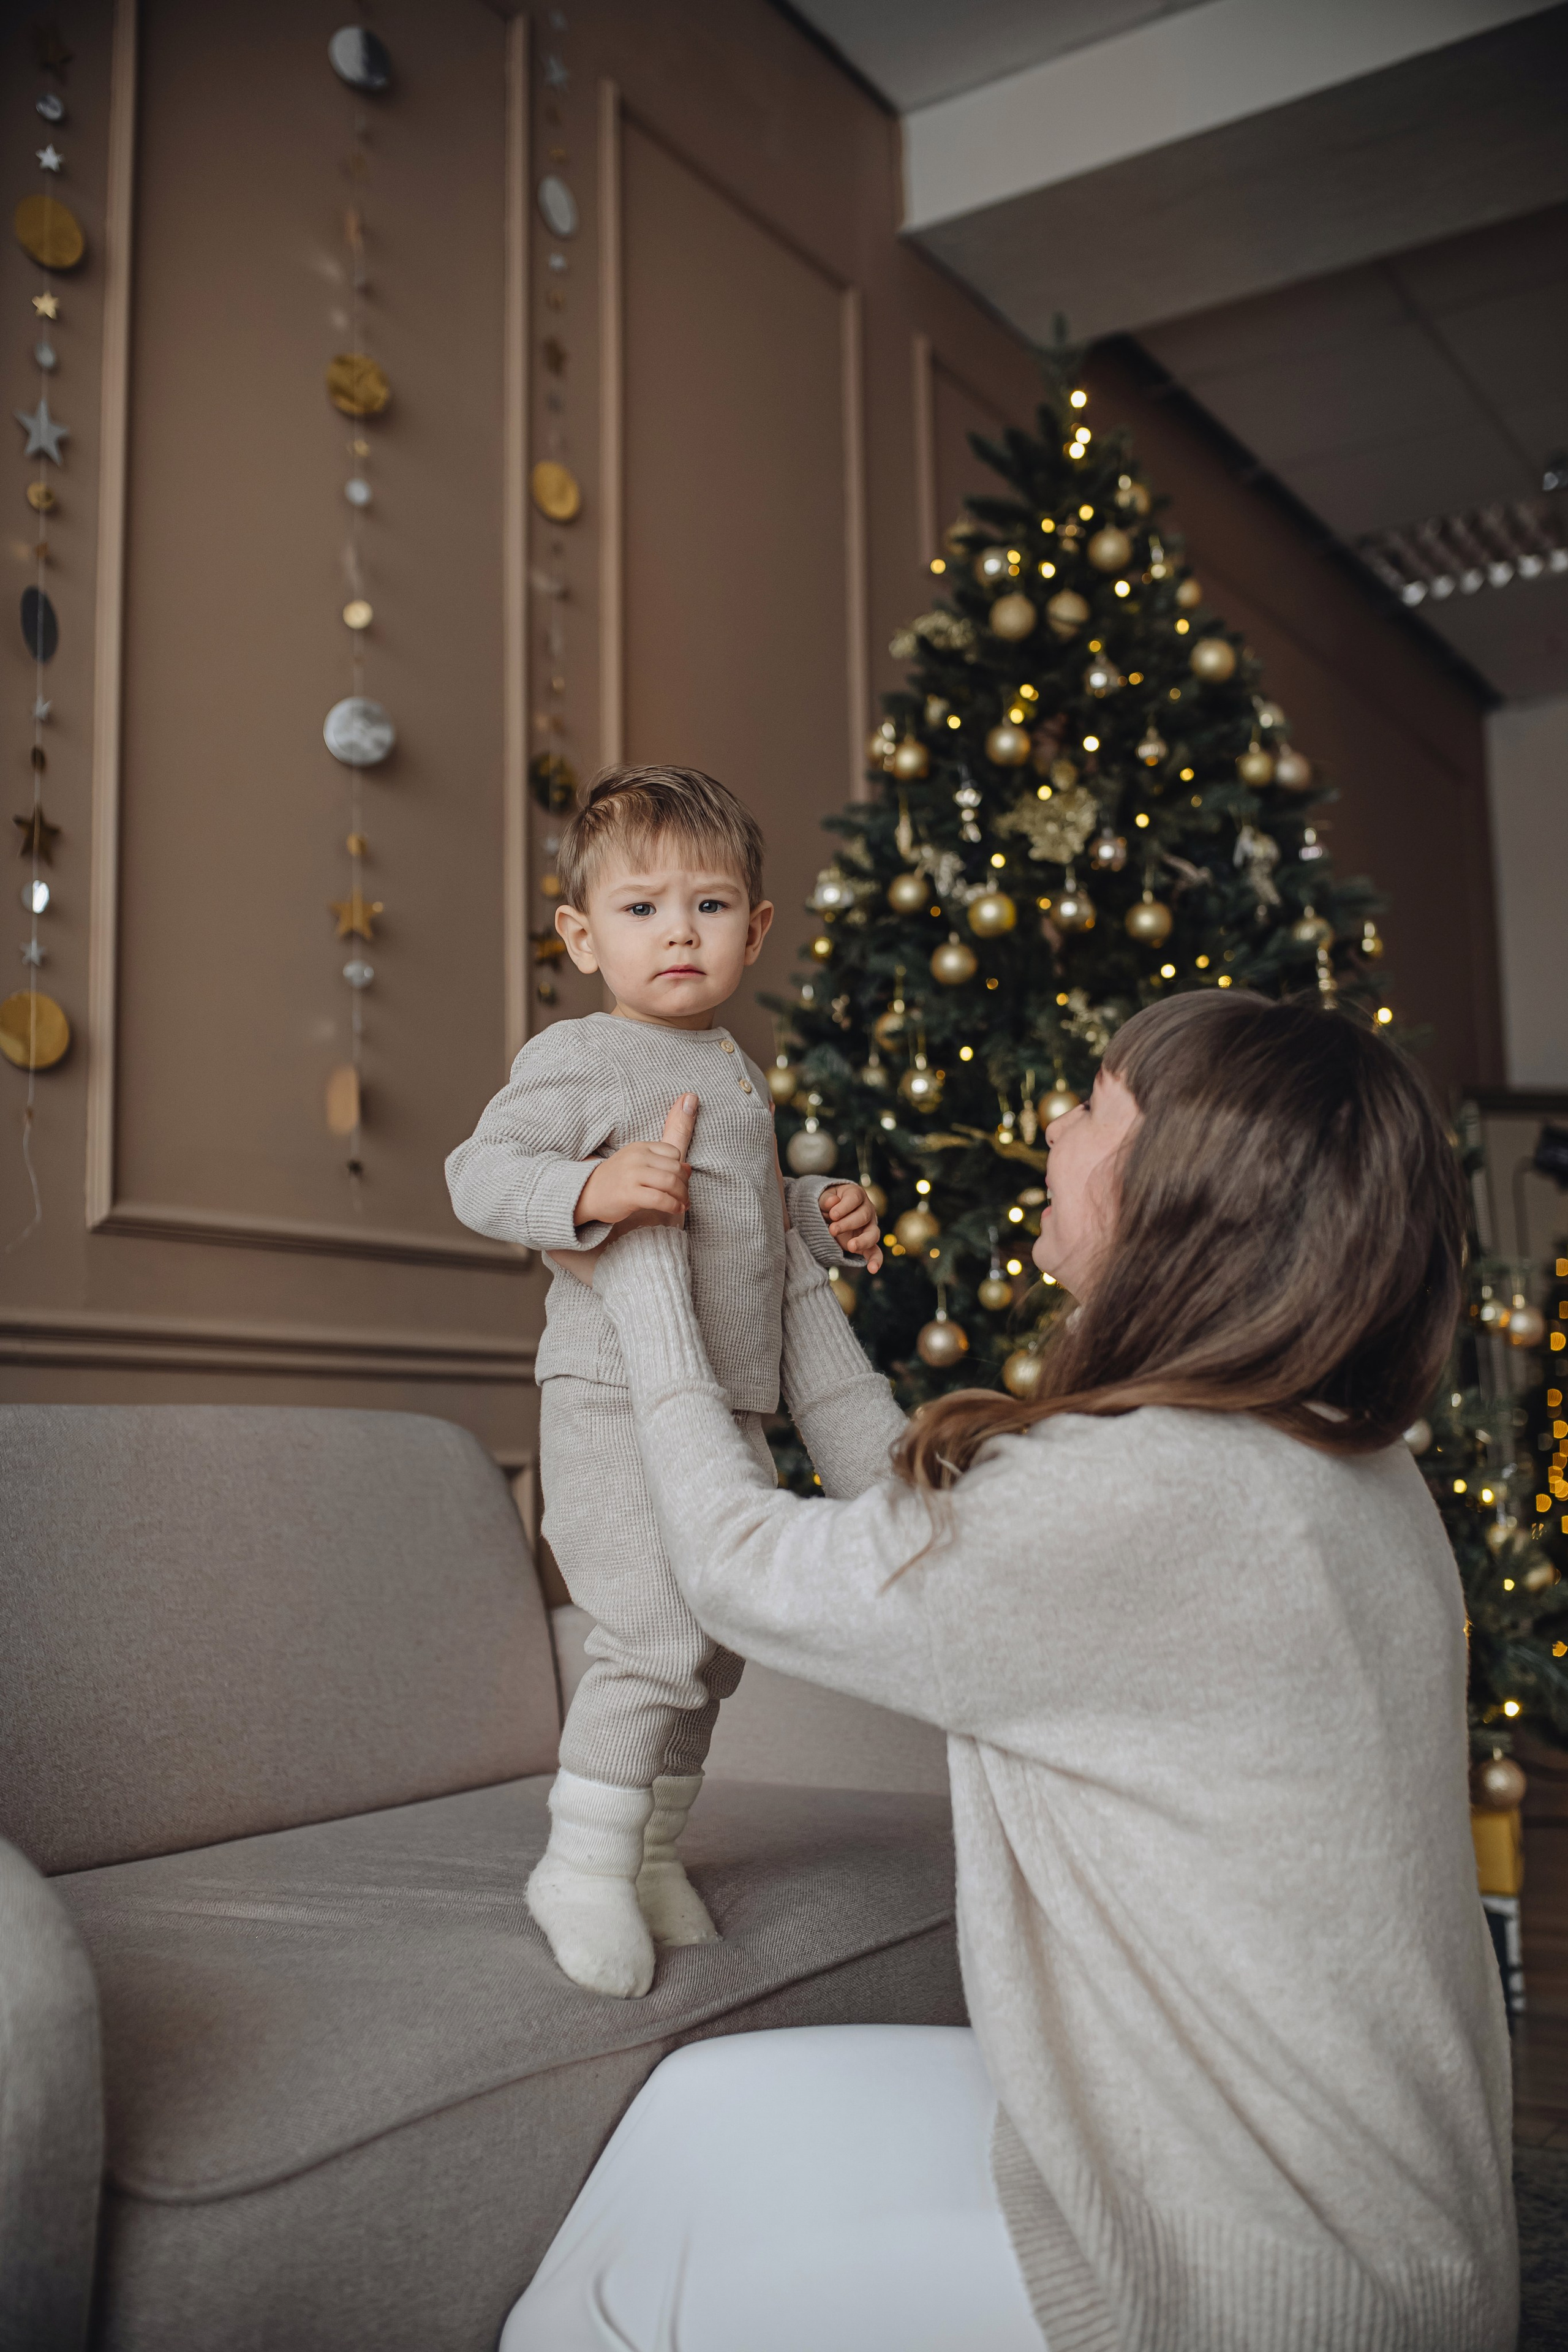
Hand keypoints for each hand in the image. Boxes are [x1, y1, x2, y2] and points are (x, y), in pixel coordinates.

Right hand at [550, 1095, 697, 1287]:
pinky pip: (660, 1198)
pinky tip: (675, 1210)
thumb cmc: (616, 1180)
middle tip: (685, 1198)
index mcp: (640, 1147)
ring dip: (681, 1196)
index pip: (673, 1153)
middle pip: (675, 1168)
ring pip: (670, 1182)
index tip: (680, 1183)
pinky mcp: (629, 1193)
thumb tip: (689, 1167)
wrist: (585, 1195)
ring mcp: (632, 1174)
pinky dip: (673, 1206)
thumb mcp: (637, 1162)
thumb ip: (663, 1160)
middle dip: (684, 1185)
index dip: (681, 1169)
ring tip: (682, 1205)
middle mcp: (637, 1157)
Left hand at [820, 1181, 882, 1273]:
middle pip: (863, 1216)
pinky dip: (875, 1261)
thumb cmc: (826, 1203)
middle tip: (832, 1229)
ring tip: (851, 1246)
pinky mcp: (867, 1243)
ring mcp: (869, 1227)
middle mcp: (867, 1210)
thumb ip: (826, 1199)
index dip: (844, 1207)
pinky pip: (875, 1252)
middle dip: (847, 1224)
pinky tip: (873, 1269)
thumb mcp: (823, 1197)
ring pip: (873, 1234)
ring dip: (862, 1241)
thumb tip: (833, 1201)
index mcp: (856, 1195)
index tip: (832, 1215)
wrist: (827, 1214)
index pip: (854, 1198)